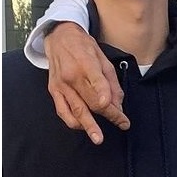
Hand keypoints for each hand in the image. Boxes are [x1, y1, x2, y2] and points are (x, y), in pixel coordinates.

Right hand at [45, 22, 129, 143]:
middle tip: (122, 124)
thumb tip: (118, 103)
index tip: (120, 115)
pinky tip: (84, 127)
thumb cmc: (84, 46)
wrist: (59, 38)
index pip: (99, 87)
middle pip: (91, 102)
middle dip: (109, 116)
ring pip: (76, 110)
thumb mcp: (103, 58)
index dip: (109, 103)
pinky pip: (62, 111)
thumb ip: (111, 82)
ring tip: (98, 138)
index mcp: (85, 64)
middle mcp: (71, 76)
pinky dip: (73, 122)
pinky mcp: (53, 91)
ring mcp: (60, 85)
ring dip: (88, 126)